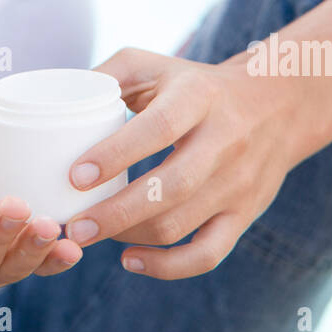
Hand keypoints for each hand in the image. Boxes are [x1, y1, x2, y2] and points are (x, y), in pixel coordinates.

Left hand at [61, 48, 299, 278]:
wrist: (276, 105)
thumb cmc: (195, 84)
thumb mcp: (155, 65)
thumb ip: (107, 75)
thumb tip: (55, 102)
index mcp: (198, 97)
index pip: (159, 128)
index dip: (116, 154)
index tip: (75, 175)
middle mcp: (224, 141)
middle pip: (170, 187)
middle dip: (115, 213)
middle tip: (73, 226)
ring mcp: (237, 183)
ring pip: (181, 223)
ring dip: (130, 236)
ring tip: (90, 235)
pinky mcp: (244, 214)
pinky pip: (208, 254)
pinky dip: (168, 267)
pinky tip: (130, 260)